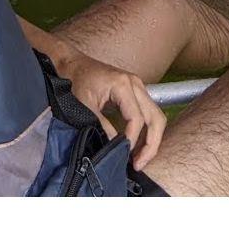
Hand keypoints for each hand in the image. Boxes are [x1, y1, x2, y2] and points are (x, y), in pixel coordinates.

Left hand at [55, 49, 166, 170]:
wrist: (72, 64)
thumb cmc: (76, 80)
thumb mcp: (84, 104)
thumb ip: (101, 126)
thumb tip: (113, 147)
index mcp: (123, 84)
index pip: (137, 118)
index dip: (131, 139)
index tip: (122, 155)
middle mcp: (136, 84)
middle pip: (156, 118)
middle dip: (151, 144)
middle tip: (138, 164)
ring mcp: (138, 87)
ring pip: (156, 117)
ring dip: (152, 139)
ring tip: (139, 159)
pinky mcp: (136, 92)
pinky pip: (149, 114)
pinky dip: (147, 131)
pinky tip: (136, 146)